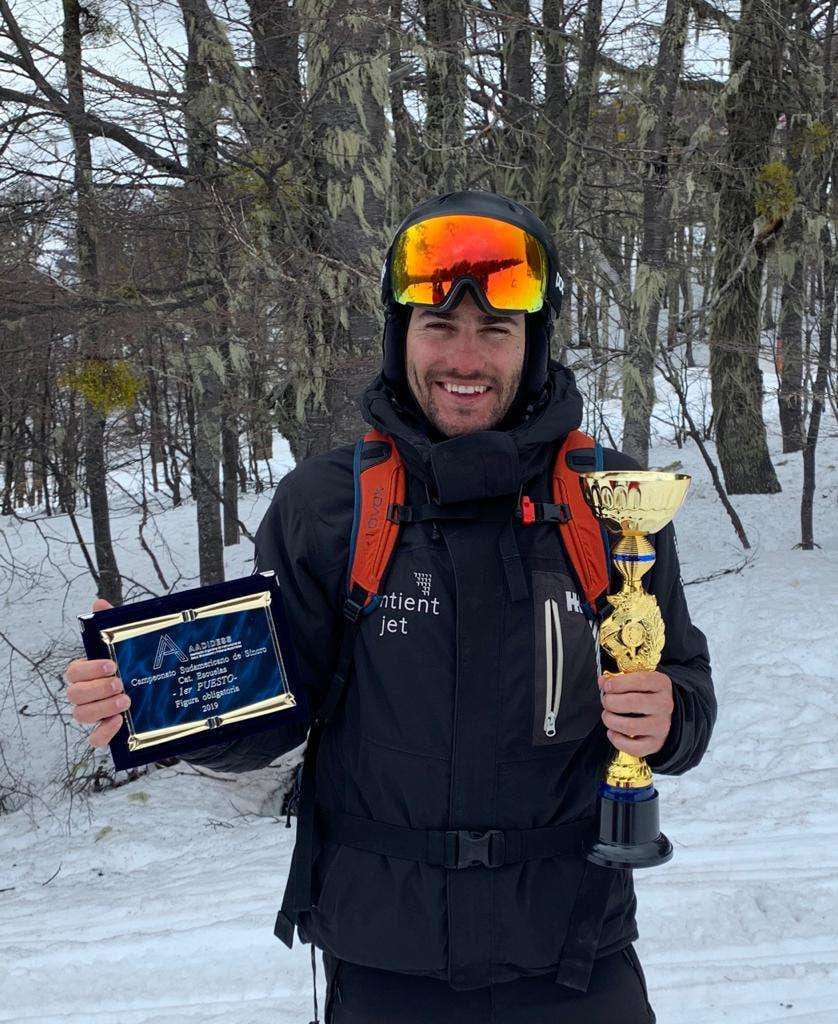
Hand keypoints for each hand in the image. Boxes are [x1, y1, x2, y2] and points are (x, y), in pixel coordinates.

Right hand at [64, 599, 129, 748]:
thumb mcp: (128, 642)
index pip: (73, 671)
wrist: (162, 690)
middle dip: (96, 688)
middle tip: (120, 683)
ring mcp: (95, 713)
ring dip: (101, 707)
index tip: (111, 664)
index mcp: (88, 672)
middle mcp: (87, 694)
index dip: (88, 669)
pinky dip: (103, 733)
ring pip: (80, 715)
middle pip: (74, 694)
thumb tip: (97, 603)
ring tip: (125, 700)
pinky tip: (119, 722)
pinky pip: (94, 739)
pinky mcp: (106, 731)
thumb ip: (112, 623)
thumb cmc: (136, 663)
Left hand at [599, 670, 673, 757]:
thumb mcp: (638, 681)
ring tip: (607, 716)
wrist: (667, 716)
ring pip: (630, 726)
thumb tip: (602, 681)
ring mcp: (661, 726)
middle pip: (632, 703)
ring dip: (611, 720)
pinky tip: (613, 732)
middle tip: (606, 701)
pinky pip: (633, 747)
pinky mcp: (655, 743)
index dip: (619, 683)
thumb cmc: (646, 695)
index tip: (607, 686)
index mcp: (661, 684)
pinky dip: (617, 740)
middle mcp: (664, 705)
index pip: (640, 681)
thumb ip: (619, 680)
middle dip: (611, 702)